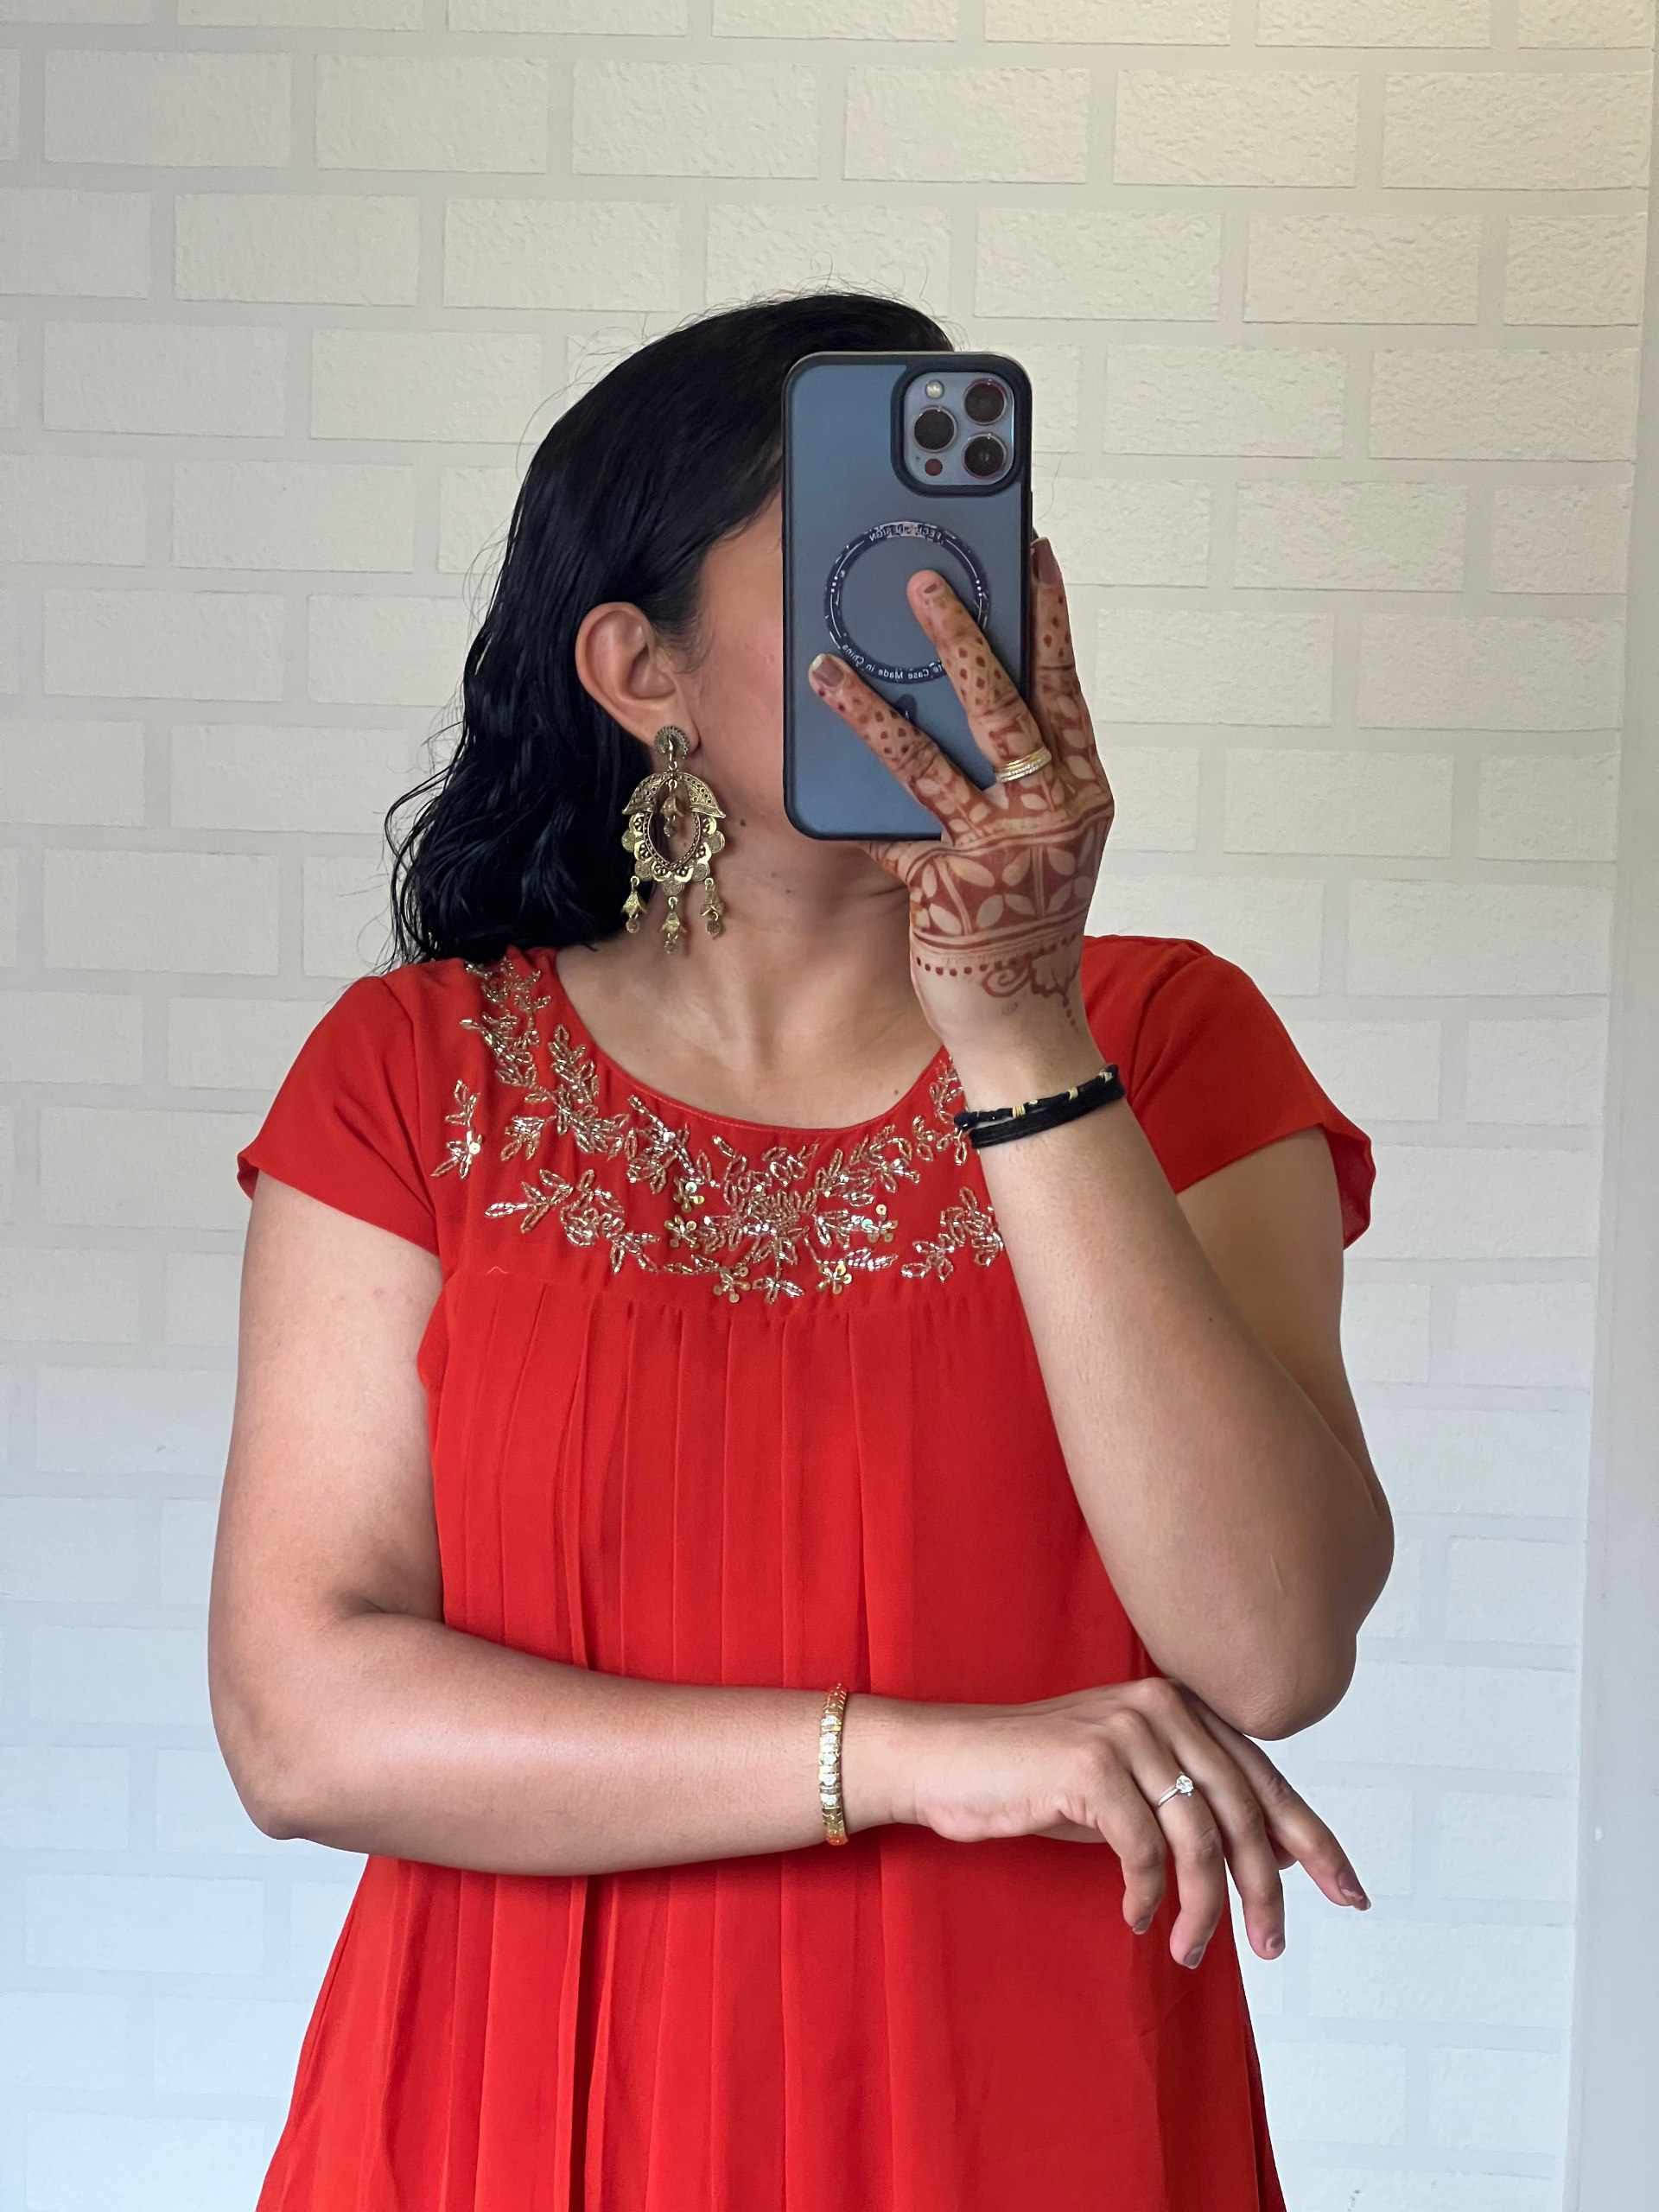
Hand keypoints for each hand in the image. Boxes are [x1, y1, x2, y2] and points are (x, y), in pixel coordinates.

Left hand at [805, 535, 1114, 1066]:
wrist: (1026, 1024)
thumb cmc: (1026, 922)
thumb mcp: (1043, 842)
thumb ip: (1018, 777)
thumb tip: (968, 693)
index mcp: (1083, 790)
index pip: (1065, 685)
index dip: (1048, 616)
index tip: (1031, 548)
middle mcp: (1052, 813)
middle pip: (1004, 706)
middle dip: (962, 637)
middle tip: (922, 578)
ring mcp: (1002, 852)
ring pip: (931, 762)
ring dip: (872, 707)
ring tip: (825, 660)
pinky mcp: (951, 891)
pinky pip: (888, 831)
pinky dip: (846, 801)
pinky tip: (803, 765)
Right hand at [864, 1675, 1369, 1970]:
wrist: (945, 1762)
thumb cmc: (1034, 1781)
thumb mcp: (1128, 1791)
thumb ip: (1192, 1806)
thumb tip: (1273, 1858)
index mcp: (1178, 1705)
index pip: (1265, 1777)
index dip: (1312, 1839)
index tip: (1348, 1892)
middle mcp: (1160, 1706)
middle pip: (1243, 1810)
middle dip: (1264, 1891)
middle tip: (1268, 1949)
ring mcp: (1126, 1730)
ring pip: (1199, 1837)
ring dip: (1202, 1909)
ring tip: (1188, 1951)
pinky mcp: (1090, 1764)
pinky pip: (1144, 1848)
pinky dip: (1146, 1894)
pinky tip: (1132, 1917)